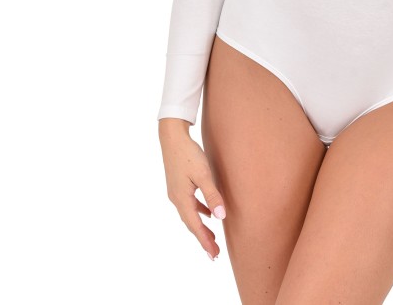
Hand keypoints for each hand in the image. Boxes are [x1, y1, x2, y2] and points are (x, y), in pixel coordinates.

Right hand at [158, 119, 226, 260]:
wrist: (172, 137)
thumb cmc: (188, 154)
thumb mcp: (203, 174)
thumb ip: (212, 195)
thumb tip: (220, 217)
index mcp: (181, 199)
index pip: (195, 226)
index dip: (205, 241)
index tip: (214, 255)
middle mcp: (176, 199)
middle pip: (191, 223)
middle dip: (203, 238)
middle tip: (214, 253)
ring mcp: (176, 192)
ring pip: (190, 215)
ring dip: (201, 227)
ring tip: (212, 238)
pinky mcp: (178, 185)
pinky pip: (190, 204)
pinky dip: (199, 212)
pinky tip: (208, 213)